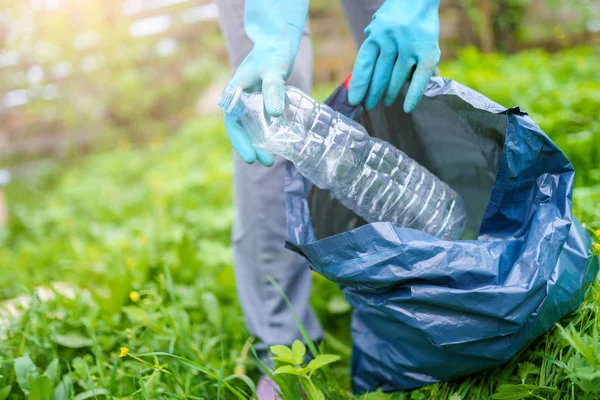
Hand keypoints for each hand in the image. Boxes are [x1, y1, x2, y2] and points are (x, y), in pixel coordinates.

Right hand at [224, 0, 308, 165]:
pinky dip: (267, 135)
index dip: (240, 142)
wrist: (277, 44)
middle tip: (267, 162)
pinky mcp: (261, 104)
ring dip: (259, 144)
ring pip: (251, 129)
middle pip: (241, 130)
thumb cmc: (272, 54)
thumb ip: (273, 89)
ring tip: (271, 160)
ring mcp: (250, 104)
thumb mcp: (273, 71)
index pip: (233, 124)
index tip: (251, 158)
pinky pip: (261, 123)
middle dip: (251, 148)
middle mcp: (239, 101)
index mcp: (235, 95)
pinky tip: (278, 144)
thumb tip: (274, 114)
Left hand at [348, 0, 440, 112]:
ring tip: (385, 103)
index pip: (364, 66)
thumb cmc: (397, 14)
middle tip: (370, 106)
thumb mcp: (379, 26)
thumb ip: (372, 46)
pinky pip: (420, 79)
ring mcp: (409, 47)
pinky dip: (414, 95)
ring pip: (397, 79)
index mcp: (375, 35)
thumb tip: (362, 71)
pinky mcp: (427, 52)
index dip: (359, 85)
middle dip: (373, 94)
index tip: (355, 101)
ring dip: (390, 95)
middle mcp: (390, 41)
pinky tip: (407, 107)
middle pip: (379, 76)